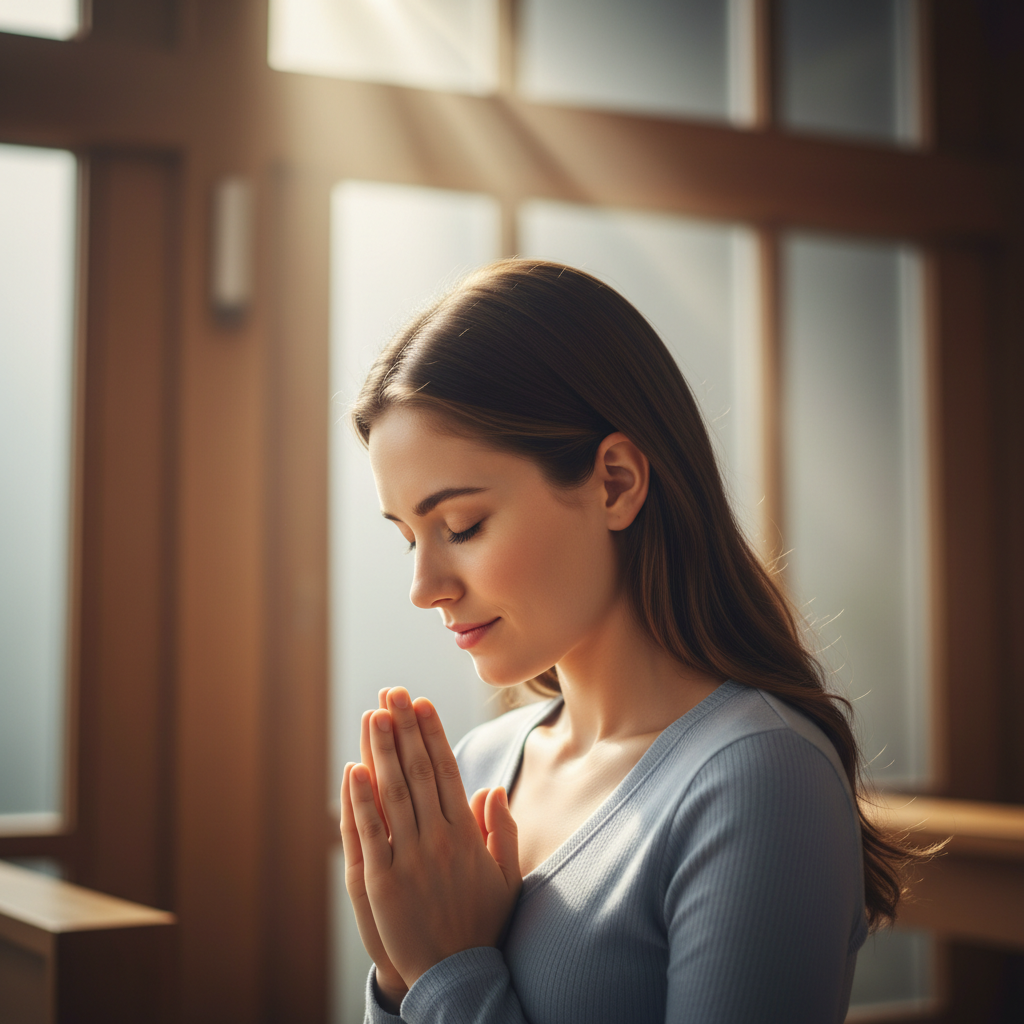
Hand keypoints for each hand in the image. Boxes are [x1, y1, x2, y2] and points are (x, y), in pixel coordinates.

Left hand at [348, 687, 521, 987]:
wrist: (455, 977)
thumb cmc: (482, 925)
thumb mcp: (505, 876)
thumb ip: (502, 831)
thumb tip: (492, 789)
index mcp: (466, 835)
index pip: (446, 772)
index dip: (432, 734)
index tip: (422, 704)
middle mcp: (438, 840)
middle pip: (418, 772)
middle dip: (405, 728)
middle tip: (393, 693)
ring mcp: (408, 860)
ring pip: (393, 793)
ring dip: (382, 750)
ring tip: (374, 715)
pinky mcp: (381, 883)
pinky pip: (370, 832)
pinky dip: (360, 799)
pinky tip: (355, 768)